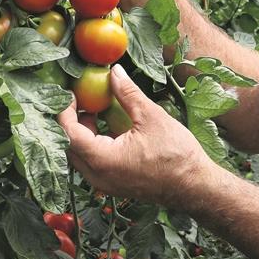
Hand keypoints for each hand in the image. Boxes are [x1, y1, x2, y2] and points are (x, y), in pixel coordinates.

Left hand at [57, 64, 212, 207]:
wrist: (194, 186)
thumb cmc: (176, 155)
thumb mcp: (151, 117)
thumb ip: (127, 94)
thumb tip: (114, 72)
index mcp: (103, 159)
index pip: (68, 133)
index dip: (65, 110)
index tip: (70, 91)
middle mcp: (97, 176)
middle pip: (69, 145)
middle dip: (72, 119)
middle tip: (80, 95)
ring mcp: (103, 183)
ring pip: (79, 154)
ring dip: (82, 130)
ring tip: (95, 107)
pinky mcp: (112, 184)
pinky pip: (92, 162)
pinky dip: (93, 142)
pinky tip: (106, 125)